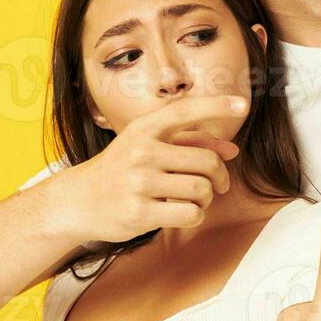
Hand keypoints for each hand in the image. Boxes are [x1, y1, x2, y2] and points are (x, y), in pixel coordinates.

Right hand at [48, 95, 246, 242]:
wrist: (78, 201)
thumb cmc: (120, 171)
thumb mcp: (147, 146)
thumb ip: (189, 143)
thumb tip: (232, 151)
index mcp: (144, 129)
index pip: (184, 110)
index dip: (216, 106)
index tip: (242, 105)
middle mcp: (141, 151)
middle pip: (207, 161)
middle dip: (220, 176)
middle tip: (218, 185)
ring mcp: (139, 182)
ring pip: (202, 189)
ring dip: (207, 198)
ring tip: (196, 200)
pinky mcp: (140, 212)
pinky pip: (191, 214)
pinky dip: (195, 216)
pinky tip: (183, 213)